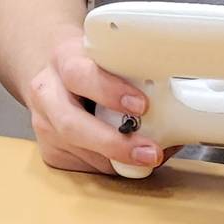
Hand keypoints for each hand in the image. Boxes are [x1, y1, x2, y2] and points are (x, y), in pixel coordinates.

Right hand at [23, 30, 160, 174]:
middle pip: (71, 123)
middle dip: (113, 143)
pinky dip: (110, 165)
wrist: (54, 74)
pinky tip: (124, 159)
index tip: (141, 106)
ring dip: (118, 160)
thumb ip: (134, 74)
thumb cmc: (91, 66)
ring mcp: (43, 123)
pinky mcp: (49, 149)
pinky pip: (83, 165)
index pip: (80, 75)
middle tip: (150, 151)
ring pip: (81, 152)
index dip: (110, 92)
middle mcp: (46, 92)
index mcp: (64, 59)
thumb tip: (180, 108)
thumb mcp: (109, 57)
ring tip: (148, 157)